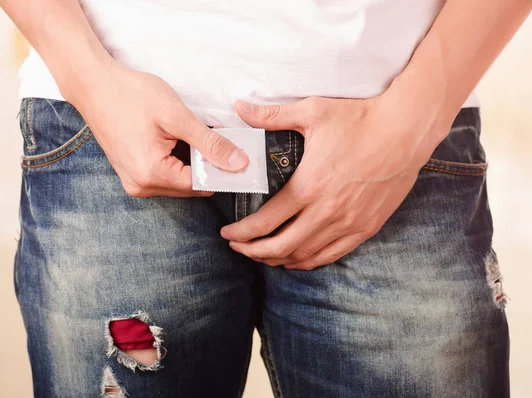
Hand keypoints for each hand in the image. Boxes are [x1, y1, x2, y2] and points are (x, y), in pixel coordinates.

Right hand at [68, 60, 248, 196]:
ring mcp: (134, 183)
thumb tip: (239, 163)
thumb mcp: (177, 117)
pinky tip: (176, 139)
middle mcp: (141, 186)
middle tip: (213, 136)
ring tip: (190, 134)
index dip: (221, 169)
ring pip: (179, 181)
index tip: (235, 152)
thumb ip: (210, 144)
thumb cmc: (131, 95)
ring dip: (192, 162)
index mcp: (152, 175)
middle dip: (206, 165)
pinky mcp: (131, 175)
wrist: (93, 85)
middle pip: (190, 185)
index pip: (201, 184)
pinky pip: (164, 175)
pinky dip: (177, 160)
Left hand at [220, 95, 447, 269]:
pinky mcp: (366, 227)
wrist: (406, 129)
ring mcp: (348, 223)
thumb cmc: (359, 119)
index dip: (242, 232)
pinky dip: (309, 261)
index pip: (265, 222)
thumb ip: (272, 116)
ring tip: (261, 255)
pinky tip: (296, 260)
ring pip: (305, 255)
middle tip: (237, 247)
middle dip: (253, 251)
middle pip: (281, 246)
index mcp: (308, 187)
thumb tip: (239, 108)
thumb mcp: (312, 111)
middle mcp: (326, 212)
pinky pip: (332, 255)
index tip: (227, 232)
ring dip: (278, 259)